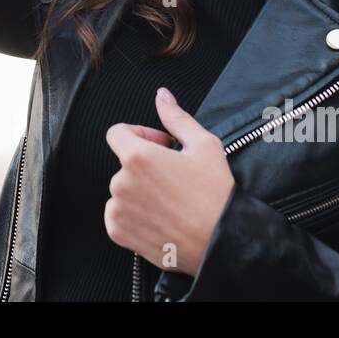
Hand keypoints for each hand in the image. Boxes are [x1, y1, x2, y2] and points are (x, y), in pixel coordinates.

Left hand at [104, 87, 235, 276]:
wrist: (221, 242)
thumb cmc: (215, 194)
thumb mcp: (204, 145)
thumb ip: (175, 117)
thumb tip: (161, 95)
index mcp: (138, 157)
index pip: (117, 132)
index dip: (139, 134)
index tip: (160, 146)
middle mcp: (121, 182)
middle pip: (123, 163)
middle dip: (145, 166)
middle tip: (173, 176)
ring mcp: (118, 209)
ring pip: (121, 189)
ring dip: (139, 190)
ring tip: (169, 199)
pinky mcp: (118, 232)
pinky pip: (118, 213)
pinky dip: (133, 213)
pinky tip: (160, 216)